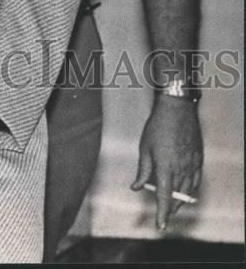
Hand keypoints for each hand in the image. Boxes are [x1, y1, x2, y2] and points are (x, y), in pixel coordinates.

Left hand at [131, 95, 202, 228]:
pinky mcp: (198, 160)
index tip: (160, 225)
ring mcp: (192, 165)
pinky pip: (195, 182)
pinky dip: (189, 189)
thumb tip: (136, 187)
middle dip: (169, 208)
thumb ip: (143, 170)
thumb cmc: (157, 126)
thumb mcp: (145, 148)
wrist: (177, 110)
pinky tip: (184, 190)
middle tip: (162, 213)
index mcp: (165, 167)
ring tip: (171, 203)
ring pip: (187, 192)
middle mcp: (181, 169)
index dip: (162, 213)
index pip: (164, 197)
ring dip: (179, 200)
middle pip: (177, 197)